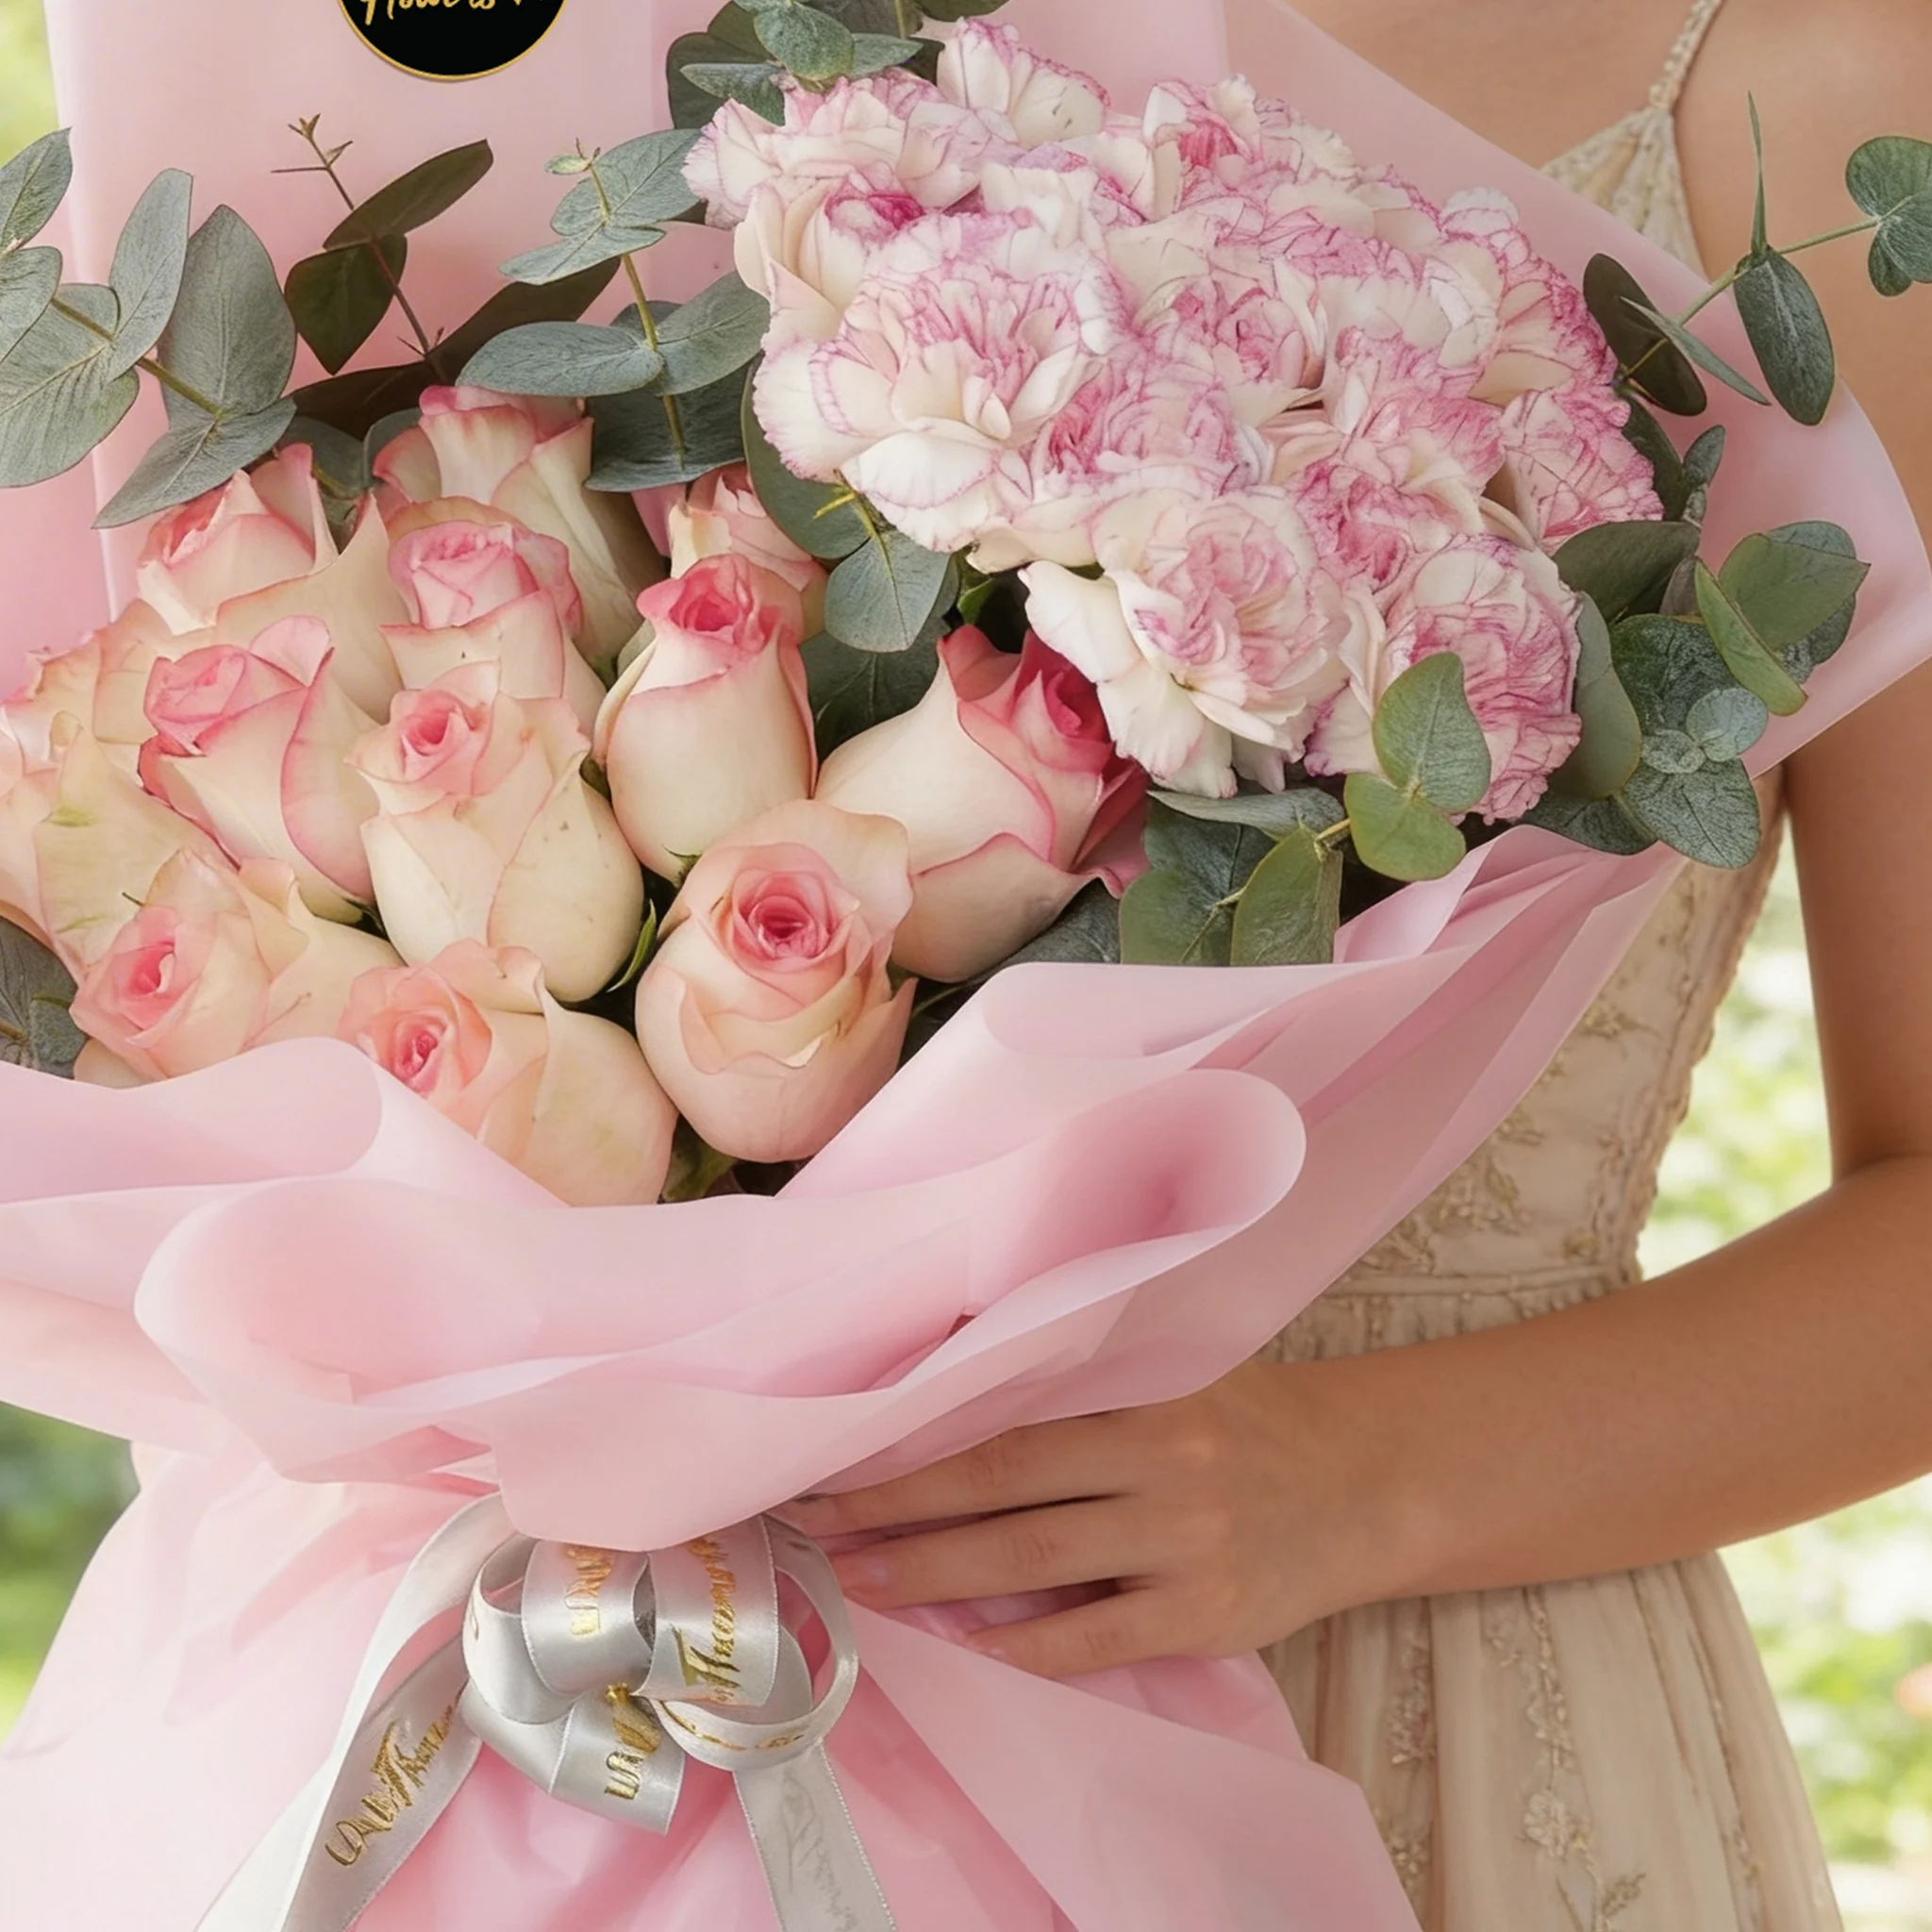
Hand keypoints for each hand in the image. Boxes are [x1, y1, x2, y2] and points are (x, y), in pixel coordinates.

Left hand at [783, 1358, 1408, 1678]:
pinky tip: (962, 1651)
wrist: (1363, 1482)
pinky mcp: (1203, 1612)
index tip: (836, 1452)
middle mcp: (1157, 1458)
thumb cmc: (1245, 1417)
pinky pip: (1096, 1637)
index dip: (915, 1438)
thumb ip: (1076, 1370)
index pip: (1005, 1415)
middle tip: (814, 1525)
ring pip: (1035, 1561)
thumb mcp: (1169, 1370)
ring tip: (857, 1586)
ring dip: (936, 1575)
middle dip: (898, 1507)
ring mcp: (1181, 1540)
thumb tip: (950, 1346)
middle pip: (1003, 1484)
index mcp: (1138, 1390)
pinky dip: (1027, 1647)